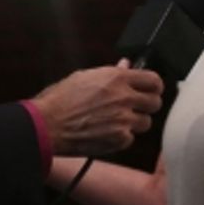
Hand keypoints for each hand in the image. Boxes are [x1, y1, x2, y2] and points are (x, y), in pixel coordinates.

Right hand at [30, 59, 163, 156]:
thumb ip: (111, 72)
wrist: (48, 124)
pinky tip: (106, 131)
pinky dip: (121, 137)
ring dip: (135, 122)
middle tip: (135, 106)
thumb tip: (126, 65)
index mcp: (116, 78)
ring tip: (117, 120)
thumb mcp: (84, 77)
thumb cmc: (60, 100)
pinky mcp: (119, 139)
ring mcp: (123, 120)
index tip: (151, 89)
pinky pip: (130, 138)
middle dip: (146, 104)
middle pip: (155, 102)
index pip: (154, 80)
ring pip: (146, 122)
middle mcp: (124, 98)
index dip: (154, 85)